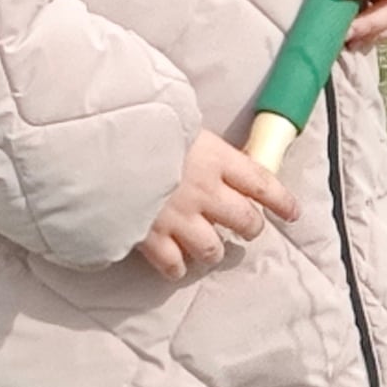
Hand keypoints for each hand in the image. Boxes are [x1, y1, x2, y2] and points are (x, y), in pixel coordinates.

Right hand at [138, 131, 296, 279]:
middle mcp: (204, 190)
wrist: (94, 146)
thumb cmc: (135, 124)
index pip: (262, 182)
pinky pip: (173, 264)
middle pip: (245, 220)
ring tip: (207, 245)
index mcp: (214, 157)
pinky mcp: (149, 238)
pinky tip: (173, 261)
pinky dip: (175, 266)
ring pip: (213, 248)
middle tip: (246, 228)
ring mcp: (178, 217)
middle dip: (250, 227)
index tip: (292, 212)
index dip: (281, 200)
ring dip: (213, 249)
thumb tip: (204, 146)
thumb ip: (196, 140)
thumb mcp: (175, 120)